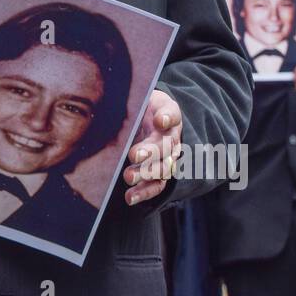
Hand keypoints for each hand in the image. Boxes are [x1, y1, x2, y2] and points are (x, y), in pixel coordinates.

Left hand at [122, 90, 181, 205]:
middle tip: (133, 154)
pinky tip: (130, 197)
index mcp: (167, 114)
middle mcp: (170, 137)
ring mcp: (167, 157)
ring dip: (146, 174)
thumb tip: (123, 104)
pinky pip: (156, 185)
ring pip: (163, 168)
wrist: (147, 119)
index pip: (171, 113)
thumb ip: (136, 100)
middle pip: (166, 145)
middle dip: (150, 151)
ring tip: (128, 177)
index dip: (167, 117)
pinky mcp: (160, 173)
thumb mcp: (139, 97)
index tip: (159, 120)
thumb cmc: (140, 107)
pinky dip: (144, 192)